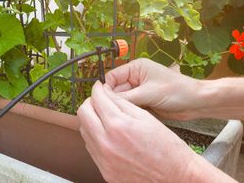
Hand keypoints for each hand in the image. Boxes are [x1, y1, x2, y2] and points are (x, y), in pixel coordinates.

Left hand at [77, 81, 197, 182]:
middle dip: (90, 102)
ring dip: (91, 119)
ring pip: (84, 130)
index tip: (99, 86)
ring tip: (104, 116)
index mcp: (119, 126)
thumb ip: (122, 103)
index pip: (97, 99)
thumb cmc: (167, 148)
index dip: (97, 89)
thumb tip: (106, 93)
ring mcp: (103, 159)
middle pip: (83, 113)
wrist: (176, 178)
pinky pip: (90, 147)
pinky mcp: (104, 170)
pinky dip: (95, 135)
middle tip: (100, 99)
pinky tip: (107, 133)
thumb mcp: (145, 117)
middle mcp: (106, 143)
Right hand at [105, 58, 204, 120]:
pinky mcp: (144, 101)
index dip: (105, 88)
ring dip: (121, 107)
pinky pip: (130, 107)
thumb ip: (126, 97)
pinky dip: (129, 112)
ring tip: (117, 117)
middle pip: (116, 89)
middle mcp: (135, 78)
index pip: (112, 76)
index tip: (98, 101)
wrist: (196, 103)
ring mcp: (140, 90)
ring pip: (122, 100)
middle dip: (113, 100)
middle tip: (106, 113)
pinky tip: (127, 119)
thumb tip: (106, 99)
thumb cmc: (177, 91)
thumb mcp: (148, 92)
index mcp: (136, 68)